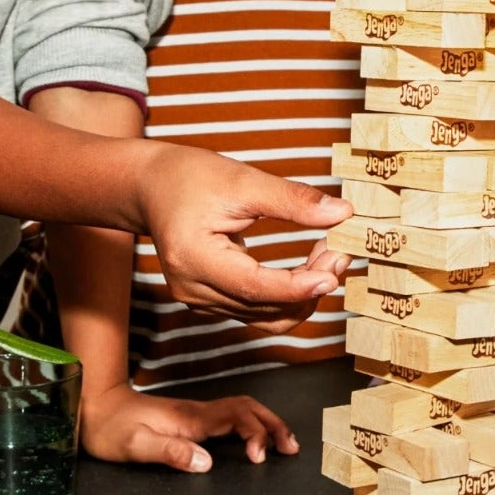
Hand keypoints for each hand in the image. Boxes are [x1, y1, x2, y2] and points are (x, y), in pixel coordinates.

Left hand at [80, 382, 298, 471]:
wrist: (95, 407)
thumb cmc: (110, 430)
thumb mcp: (134, 446)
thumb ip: (170, 452)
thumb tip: (207, 463)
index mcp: (190, 419)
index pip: (237, 418)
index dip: (255, 435)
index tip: (260, 459)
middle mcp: (198, 413)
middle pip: (247, 408)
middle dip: (273, 425)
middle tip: (292, 448)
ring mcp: (195, 414)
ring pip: (242, 409)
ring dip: (266, 423)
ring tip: (284, 443)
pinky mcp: (190, 419)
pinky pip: (231, 416)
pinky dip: (251, 424)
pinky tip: (254, 438)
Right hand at [140, 147, 350, 319]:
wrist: (151, 187)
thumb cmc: (189, 177)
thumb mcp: (243, 180)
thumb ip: (293, 200)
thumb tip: (343, 213)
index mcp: (194, 258)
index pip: (256, 287)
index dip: (299, 285)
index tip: (334, 270)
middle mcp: (193, 289)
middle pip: (265, 307)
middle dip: (310, 285)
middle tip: (341, 252)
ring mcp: (200, 299)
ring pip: (266, 316)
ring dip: (303, 292)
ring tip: (329, 256)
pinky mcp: (210, 299)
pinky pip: (257, 309)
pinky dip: (287, 293)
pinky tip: (309, 265)